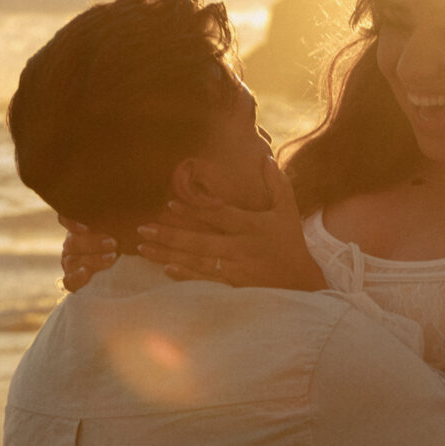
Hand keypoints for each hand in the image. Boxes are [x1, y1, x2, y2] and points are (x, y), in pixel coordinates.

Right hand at [57, 217, 118, 291]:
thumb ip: (115, 225)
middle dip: (93, 243)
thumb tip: (129, 219)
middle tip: (113, 243)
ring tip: (112, 257)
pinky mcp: (71, 282)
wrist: (120, 275)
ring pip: (73, 260)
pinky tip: (87, 272)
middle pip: (73, 242)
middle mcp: (71, 246)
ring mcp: (69, 264)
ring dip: (93, 259)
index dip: (71, 222)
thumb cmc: (121, 246)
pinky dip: (78, 276)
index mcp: (78, 230)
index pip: (65, 220)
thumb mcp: (118, 233)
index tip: (86, 228)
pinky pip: (69, 280)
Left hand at [138, 158, 327, 290]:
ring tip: (143, 247)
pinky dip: (185, 275)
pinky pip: (206, 281)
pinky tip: (165, 269)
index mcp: (252, 226)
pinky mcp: (235, 287)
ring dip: (168, 254)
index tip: (170, 204)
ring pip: (197, 261)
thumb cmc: (291, 243)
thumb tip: (266, 158)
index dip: (195, 210)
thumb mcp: (288, 210)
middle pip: (200, 241)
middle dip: (169, 234)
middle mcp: (241, 248)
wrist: (302, 283)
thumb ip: (277, 184)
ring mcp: (236, 269)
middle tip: (142, 228)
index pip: (219, 215)